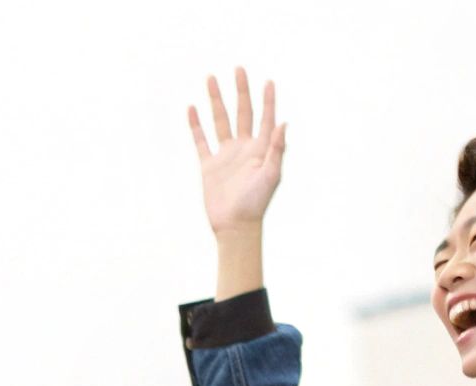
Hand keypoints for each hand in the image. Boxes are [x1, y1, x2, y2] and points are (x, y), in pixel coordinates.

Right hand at [188, 67, 286, 236]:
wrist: (235, 227)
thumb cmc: (256, 204)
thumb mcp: (271, 175)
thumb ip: (277, 149)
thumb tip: (283, 123)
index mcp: (261, 149)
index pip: (265, 118)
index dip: (268, 100)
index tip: (268, 81)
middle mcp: (244, 148)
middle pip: (242, 113)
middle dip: (241, 91)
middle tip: (239, 69)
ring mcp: (225, 155)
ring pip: (220, 121)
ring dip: (216, 101)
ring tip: (211, 78)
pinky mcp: (209, 165)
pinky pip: (201, 140)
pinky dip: (196, 125)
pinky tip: (192, 108)